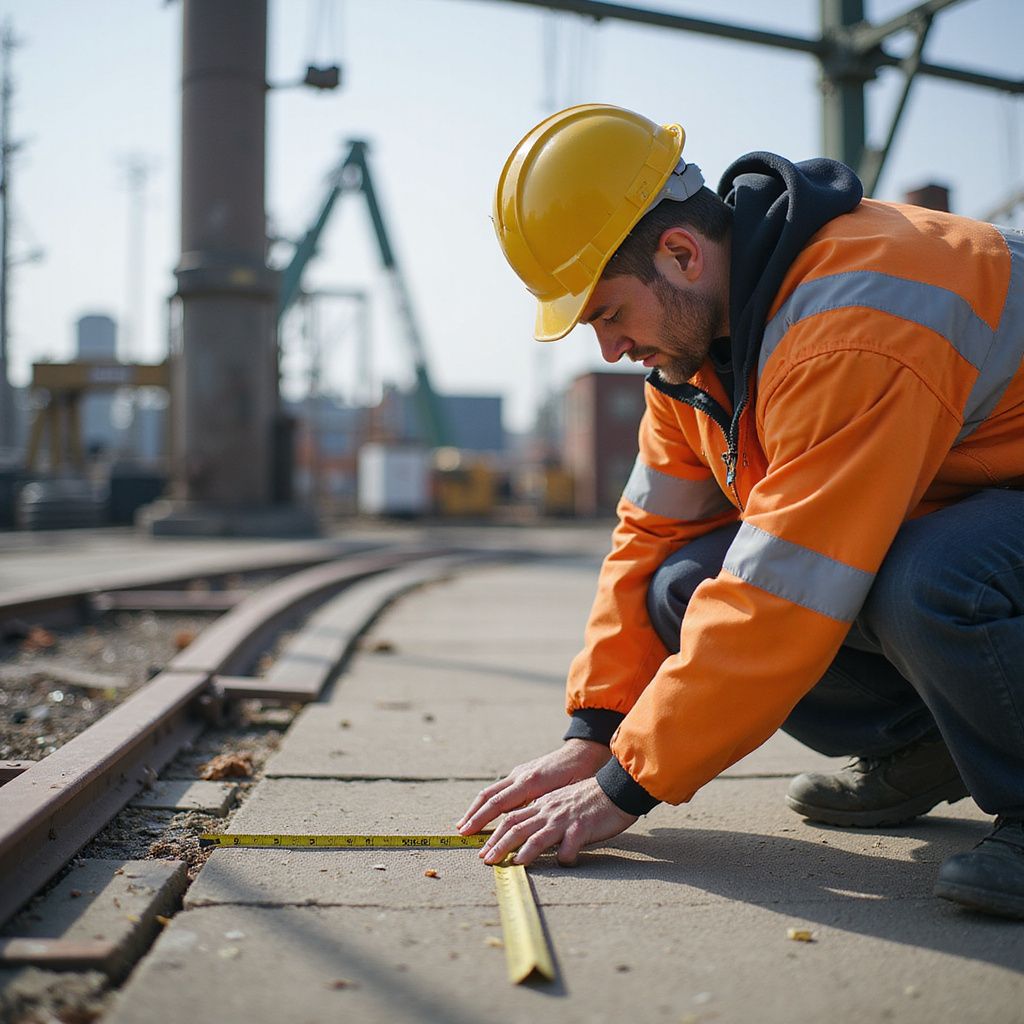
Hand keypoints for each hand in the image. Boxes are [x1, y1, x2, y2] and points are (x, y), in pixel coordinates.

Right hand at [457, 739, 610, 837]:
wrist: (582, 752)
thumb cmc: (578, 776)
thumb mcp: (565, 794)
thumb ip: (544, 807)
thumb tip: (527, 824)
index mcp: (529, 782)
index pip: (498, 802)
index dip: (481, 819)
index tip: (468, 832)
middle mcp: (520, 775)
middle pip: (488, 796)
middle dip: (473, 815)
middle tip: (460, 832)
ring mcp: (519, 773)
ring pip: (491, 791)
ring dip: (476, 808)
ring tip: (465, 824)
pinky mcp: (521, 773)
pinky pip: (499, 788)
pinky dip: (487, 801)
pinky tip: (483, 811)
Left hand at [478, 777, 637, 865]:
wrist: (617, 788)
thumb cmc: (591, 798)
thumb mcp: (562, 803)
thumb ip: (546, 814)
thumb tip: (530, 833)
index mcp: (544, 803)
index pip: (512, 817)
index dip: (495, 833)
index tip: (484, 848)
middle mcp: (549, 809)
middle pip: (516, 825)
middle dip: (498, 843)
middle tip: (485, 859)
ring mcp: (565, 818)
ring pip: (536, 835)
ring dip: (520, 851)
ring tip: (509, 864)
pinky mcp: (582, 826)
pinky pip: (569, 846)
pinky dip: (563, 857)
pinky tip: (560, 864)